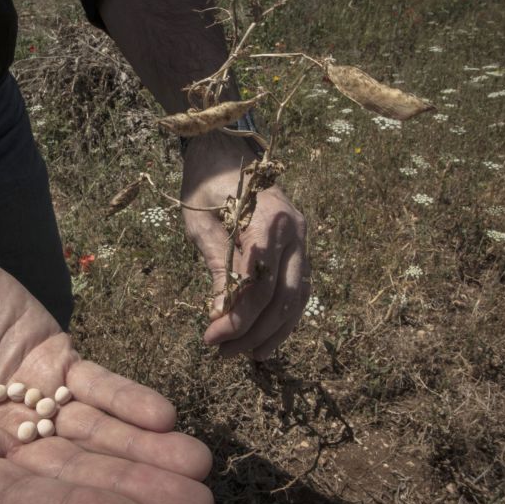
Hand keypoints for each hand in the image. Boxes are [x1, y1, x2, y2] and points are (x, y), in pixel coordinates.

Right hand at [0, 244, 212, 503]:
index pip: (18, 502)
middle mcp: (2, 445)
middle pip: (73, 474)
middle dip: (132, 491)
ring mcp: (35, 404)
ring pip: (96, 434)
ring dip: (148, 452)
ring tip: (200, 467)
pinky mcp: (58, 362)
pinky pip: (97, 385)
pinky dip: (130, 400)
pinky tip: (166, 417)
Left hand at [181, 133, 310, 359]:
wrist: (223, 149)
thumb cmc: (204, 184)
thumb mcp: (202, 226)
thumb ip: (218, 269)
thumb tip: (221, 317)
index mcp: (269, 222)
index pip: (259, 287)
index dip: (237, 319)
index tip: (210, 338)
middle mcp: (296, 232)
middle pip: (284, 299)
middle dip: (254, 332)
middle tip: (223, 353)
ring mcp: (303, 239)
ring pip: (298, 298)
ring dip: (273, 331)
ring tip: (245, 354)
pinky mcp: (299, 245)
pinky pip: (298, 288)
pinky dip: (283, 316)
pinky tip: (265, 336)